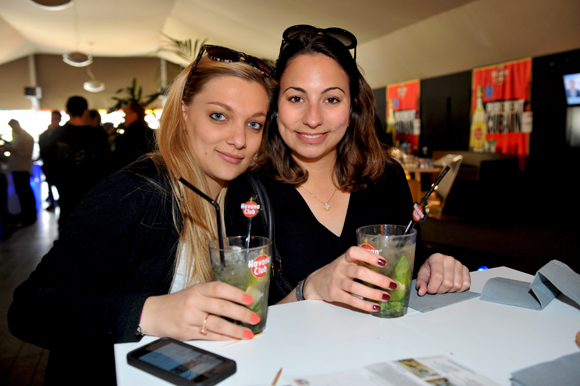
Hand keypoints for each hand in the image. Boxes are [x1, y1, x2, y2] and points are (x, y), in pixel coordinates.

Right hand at [139, 281, 259, 340]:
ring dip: (235, 330)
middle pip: (222, 308)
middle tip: (254, 318)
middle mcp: (194, 302)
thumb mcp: (195, 291)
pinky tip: (233, 337)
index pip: (220, 288)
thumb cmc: (180, 301)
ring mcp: (190, 318)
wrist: (155, 313)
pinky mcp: (187, 332)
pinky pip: (209, 336)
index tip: (250, 300)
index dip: (236, 293)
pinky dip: (223, 337)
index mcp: (198, 289)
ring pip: (217, 325)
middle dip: (241, 314)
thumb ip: (214, 295)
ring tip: (248, 333)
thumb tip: (239, 301)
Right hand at [303, 246, 398, 312]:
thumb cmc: (337, 272)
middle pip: (359, 272)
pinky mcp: (334, 294)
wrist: (316, 282)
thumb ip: (361, 263)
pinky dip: (364, 304)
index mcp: (345, 258)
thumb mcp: (346, 263)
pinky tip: (375, 307)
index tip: (383, 262)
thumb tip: (388, 270)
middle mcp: (340, 268)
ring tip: (386, 297)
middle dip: (378, 279)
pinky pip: (351, 300)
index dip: (369, 256)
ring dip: (373, 293)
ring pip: (355, 287)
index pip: (354, 252)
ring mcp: (336, 281)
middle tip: (392, 284)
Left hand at [415, 253, 470, 295]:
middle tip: (436, 288)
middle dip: (440, 290)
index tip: (430, 290)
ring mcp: (459, 264)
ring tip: (443, 286)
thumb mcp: (422, 275)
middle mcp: (449, 259)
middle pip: (448, 283)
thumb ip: (420, 283)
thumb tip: (421, 292)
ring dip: (449, 290)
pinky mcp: (465, 270)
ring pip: (457, 285)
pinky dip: (459, 289)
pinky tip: (452, 286)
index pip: (438, 276)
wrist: (438, 265)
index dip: (433, 287)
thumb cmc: (429, 270)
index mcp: (436, 258)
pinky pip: (466, 284)